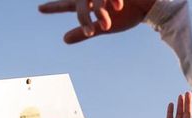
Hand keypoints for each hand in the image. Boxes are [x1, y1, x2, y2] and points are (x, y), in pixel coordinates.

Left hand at [39, 0, 156, 43]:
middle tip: (56, 10)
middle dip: (71, 8)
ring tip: (100, 26)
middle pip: (79, 1)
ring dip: (96, 14)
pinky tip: (117, 6)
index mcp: (91, 3)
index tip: (40, 8)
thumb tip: (63, 40)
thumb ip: (84, 32)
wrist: (151, 6)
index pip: (69, 4)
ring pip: (95, 1)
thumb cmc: (128, 14)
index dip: (55, 6)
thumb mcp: (104, 26)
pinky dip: (112, 3)